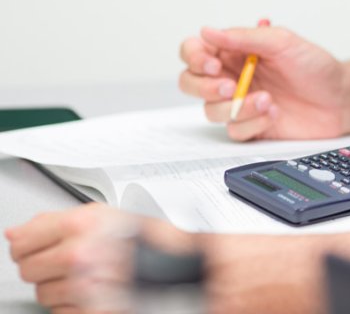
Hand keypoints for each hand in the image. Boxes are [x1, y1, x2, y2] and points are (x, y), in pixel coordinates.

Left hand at [6, 204, 135, 312]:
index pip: (21, 241)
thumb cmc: (135, 235)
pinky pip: (59, 312)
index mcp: (79, 225)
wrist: (166, 260)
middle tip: (65, 259)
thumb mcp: (97, 213)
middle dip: (42, 265)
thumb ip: (50, 220)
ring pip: (42, 293)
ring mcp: (83, 286)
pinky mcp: (90, 310)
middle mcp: (79, 255)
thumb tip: (15, 233)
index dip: (26, 244)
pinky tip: (90, 288)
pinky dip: (71, 303)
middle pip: (27, 269)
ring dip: (58, 286)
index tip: (33, 246)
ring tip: (83, 273)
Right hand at [179, 24, 349, 140]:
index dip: (195, 58)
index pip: (195, 51)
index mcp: (235, 51)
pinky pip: (234, 130)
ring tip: (267, 99)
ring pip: (211, 110)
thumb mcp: (283, 42)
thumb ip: (244, 37)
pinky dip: (252, 122)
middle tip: (230, 87)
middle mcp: (233, 76)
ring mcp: (240, 102)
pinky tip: (273, 112)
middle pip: (191, 82)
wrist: (341, 98)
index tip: (213, 64)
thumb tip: (207, 31)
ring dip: (237, 107)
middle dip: (205, 87)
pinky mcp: (251, 126)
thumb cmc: (316, 66)